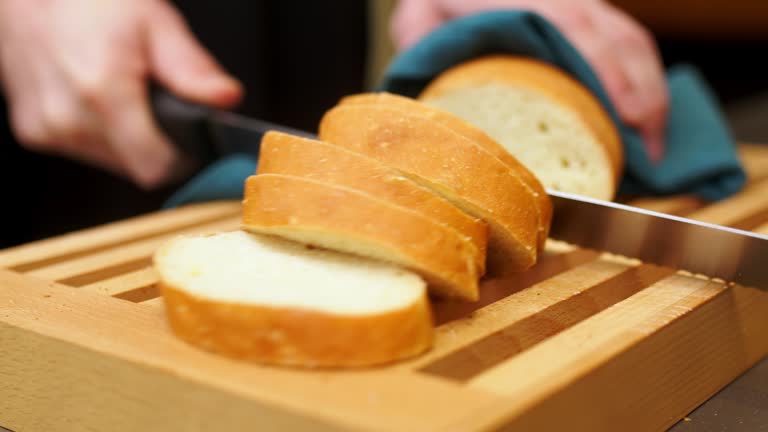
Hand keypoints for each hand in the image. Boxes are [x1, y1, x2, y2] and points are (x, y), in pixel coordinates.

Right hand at [0, 0, 241, 186]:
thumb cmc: (92, 1)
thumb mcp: (155, 24)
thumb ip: (191, 69)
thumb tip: (227, 99)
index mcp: (102, 93)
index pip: (156, 167)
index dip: (183, 159)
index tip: (194, 142)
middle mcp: (68, 119)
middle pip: (137, 167)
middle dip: (157, 144)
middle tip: (159, 105)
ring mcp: (46, 129)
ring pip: (112, 162)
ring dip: (129, 140)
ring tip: (126, 96)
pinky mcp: (32, 132)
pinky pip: (85, 150)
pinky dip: (101, 133)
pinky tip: (99, 99)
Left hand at [392, 0, 667, 160]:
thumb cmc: (438, 2)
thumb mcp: (419, 17)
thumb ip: (422, 42)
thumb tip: (434, 94)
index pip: (573, 26)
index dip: (606, 71)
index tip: (627, 117)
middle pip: (617, 37)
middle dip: (644, 94)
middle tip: (650, 153)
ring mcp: (579, 3)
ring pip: (631, 40)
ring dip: (652, 92)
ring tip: (653, 147)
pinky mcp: (588, 16)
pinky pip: (627, 43)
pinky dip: (643, 82)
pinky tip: (645, 120)